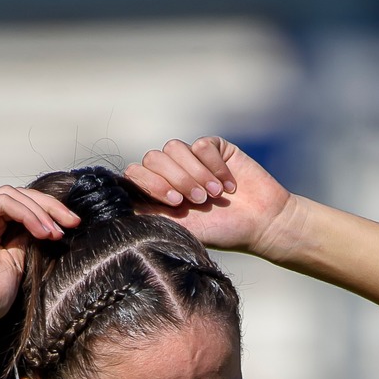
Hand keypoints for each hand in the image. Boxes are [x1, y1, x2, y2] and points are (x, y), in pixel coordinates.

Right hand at [0, 185, 79, 340]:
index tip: (74, 225)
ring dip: (40, 211)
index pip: (25, 208)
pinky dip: (26, 213)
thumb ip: (28, 240)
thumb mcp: (18, 263)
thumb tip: (50, 225)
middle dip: (51, 207)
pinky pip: (3, 202)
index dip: (51, 213)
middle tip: (72, 222)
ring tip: (55, 233)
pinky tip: (41, 231)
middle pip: (21, 197)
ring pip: (13, 195)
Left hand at [124, 137, 301, 259]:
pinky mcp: (213, 149)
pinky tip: (229, 185)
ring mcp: (191, 159)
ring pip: (174, 148)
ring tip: (213, 195)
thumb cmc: (222, 232)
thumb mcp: (179, 228)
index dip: (150, 183)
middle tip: (196, 201)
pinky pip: (202, 145)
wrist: (262, 223)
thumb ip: (148, 213)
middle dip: (174, 179)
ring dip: (194, 173)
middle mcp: (171, 173)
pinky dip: (214, 166)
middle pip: (152, 158)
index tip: (174, 203)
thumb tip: (116, 203)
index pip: (135, 174)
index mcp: (158, 194)